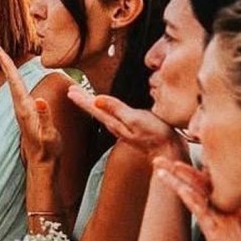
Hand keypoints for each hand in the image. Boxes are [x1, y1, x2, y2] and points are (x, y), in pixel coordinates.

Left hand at [0, 44, 58, 165]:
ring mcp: (22, 111)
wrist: (43, 164)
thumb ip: (45, 117)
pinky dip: (16, 80)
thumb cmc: (48, 150)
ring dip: (9, 70)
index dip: (7, 64)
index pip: (14, 81)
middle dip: (4, 62)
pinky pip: (19, 92)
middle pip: (11, 80)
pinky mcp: (26, 114)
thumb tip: (39, 100)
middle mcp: (20, 107)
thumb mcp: (49, 135)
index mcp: (25, 108)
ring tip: (4, 56)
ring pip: (14, 85)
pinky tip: (16, 78)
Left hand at [67, 87, 184, 160]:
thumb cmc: (156, 135)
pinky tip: (110, 107)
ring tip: (86, 96)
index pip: (93, 108)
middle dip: (84, 99)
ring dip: (94, 103)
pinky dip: (108, 108)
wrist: (170, 151)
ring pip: (104, 113)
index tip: (70, 90)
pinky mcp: (133, 127)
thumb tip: (96, 100)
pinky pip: (114, 115)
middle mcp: (116, 125)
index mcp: (114, 122)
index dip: (81, 98)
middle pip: (96, 110)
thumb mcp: (135, 119)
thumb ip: (116, 109)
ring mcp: (124, 127)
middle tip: (72, 89)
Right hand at [153, 158, 240, 240]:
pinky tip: (182, 189)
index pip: (212, 182)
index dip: (202, 167)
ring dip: (176, 182)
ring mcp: (214, 222)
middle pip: (195, 186)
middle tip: (161, 159)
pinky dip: (191, 200)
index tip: (191, 151)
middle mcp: (218, 212)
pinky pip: (200, 213)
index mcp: (229, 207)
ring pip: (192, 196)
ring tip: (160, 168)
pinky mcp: (214, 234)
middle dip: (178, 172)